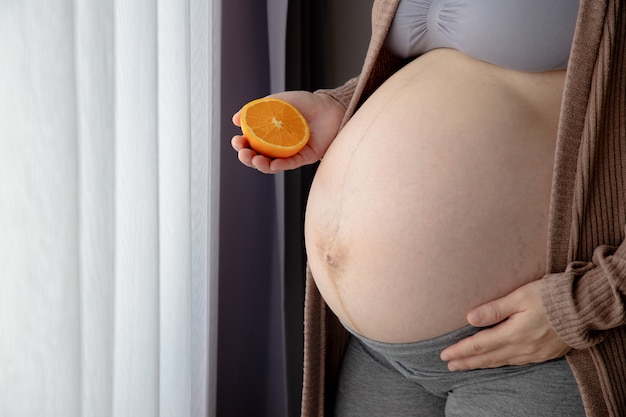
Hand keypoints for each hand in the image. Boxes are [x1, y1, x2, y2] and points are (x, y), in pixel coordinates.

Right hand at [231, 90, 344, 173]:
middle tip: (243, 152)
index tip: (236, 140)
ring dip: (260, 165)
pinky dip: (279, 166)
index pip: (250, 144)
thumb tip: (235, 119)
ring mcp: (290, 154)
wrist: (328, 106)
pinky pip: (290, 165)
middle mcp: (277, 146)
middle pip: (257, 157)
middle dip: (246, 158)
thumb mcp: (275, 102)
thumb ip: (256, 110)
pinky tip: (272, 164)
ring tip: (254, 159)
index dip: (241, 145)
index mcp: (268, 134)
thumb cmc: (303, 103)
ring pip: (271, 166)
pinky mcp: (304, 158)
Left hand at [439, 280, 570, 370]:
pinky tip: (495, 363)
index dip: (460, 351)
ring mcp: (534, 354)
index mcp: (513, 333)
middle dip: (466, 362)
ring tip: (466, 366)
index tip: (445, 355)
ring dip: (481, 365)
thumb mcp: (519, 296)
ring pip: (501, 362)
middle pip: (488, 358)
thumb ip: (494, 308)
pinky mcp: (544, 354)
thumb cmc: (551, 297)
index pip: (479, 345)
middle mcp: (522, 348)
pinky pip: (516, 363)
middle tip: (449, 365)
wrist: (585, 308)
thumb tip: (469, 318)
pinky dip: (500, 364)